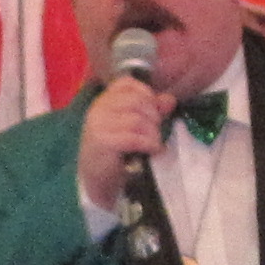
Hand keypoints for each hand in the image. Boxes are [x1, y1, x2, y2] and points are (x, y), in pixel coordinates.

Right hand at [76, 74, 167, 208]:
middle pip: (137, 101)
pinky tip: (152, 150)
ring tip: (154, 144)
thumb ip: (150, 110)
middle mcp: (98, 108)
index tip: (153, 112)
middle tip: (155, 133)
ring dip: (153, 133)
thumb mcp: (132, 127)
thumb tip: (169, 100)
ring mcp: (98, 124)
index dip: (146, 94)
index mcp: (104, 100)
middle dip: (153, 117)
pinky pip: (133, 137)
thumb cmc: (115, 152)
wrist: (95, 180)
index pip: (127, 84)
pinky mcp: (103, 142)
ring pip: (137, 120)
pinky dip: (149, 144)